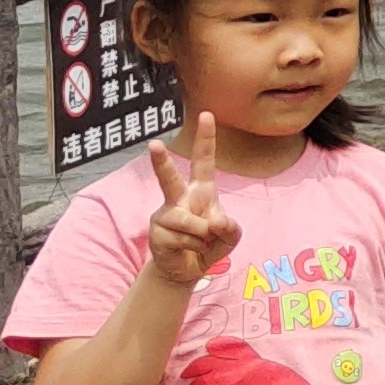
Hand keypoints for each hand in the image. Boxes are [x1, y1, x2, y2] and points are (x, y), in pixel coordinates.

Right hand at [142, 114, 240, 285]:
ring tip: (199, 242)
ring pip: (193, 223)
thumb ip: (232, 229)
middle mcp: (179, 198)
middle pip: (169, 179)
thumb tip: (217, 222)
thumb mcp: (230, 236)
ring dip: (204, 237)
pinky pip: (186, 240)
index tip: (206, 114)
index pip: (204, 161)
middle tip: (153, 144)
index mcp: (200, 190)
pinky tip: (187, 249)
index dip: (206, 138)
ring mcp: (165, 215)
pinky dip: (195, 248)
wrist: (187, 269)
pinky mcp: (156, 233)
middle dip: (160, 162)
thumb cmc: (210, 245)